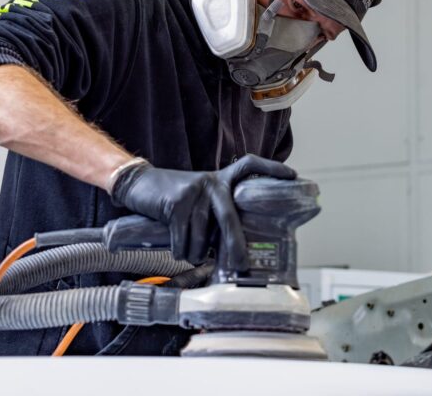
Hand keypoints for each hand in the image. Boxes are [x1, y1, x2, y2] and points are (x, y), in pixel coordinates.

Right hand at [109, 155, 296, 267]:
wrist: (138, 184)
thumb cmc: (173, 197)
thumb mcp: (199, 196)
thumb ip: (216, 211)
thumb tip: (233, 244)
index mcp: (220, 180)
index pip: (251, 165)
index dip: (272, 168)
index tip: (293, 175)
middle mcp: (212, 183)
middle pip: (230, 219)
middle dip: (236, 246)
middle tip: (241, 265)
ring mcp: (194, 193)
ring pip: (202, 238)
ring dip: (195, 253)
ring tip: (190, 251)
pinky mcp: (176, 204)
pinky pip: (183, 241)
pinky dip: (180, 251)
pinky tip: (177, 248)